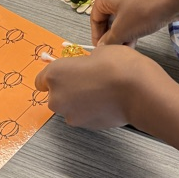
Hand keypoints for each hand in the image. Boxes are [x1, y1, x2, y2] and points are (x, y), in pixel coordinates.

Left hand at [34, 45, 170, 128]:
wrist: (138, 90)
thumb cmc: (119, 67)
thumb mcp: (99, 52)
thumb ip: (84, 62)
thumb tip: (87, 66)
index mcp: (55, 74)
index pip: (40, 80)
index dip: (54, 75)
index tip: (64, 72)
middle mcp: (57, 97)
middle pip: (54, 94)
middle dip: (67, 87)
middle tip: (87, 78)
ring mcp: (70, 114)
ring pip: (69, 106)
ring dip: (79, 99)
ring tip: (100, 89)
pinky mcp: (85, 126)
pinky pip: (82, 115)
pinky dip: (90, 109)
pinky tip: (106, 100)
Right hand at [91, 0, 178, 45]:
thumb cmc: (146, 10)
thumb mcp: (123, 30)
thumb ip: (109, 40)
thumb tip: (102, 47)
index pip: (94, 19)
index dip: (97, 37)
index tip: (102, 52)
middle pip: (109, 17)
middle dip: (113, 36)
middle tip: (119, 51)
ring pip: (123, 16)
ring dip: (125, 32)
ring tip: (130, 48)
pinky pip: (135, 11)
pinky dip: (135, 24)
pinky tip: (140, 36)